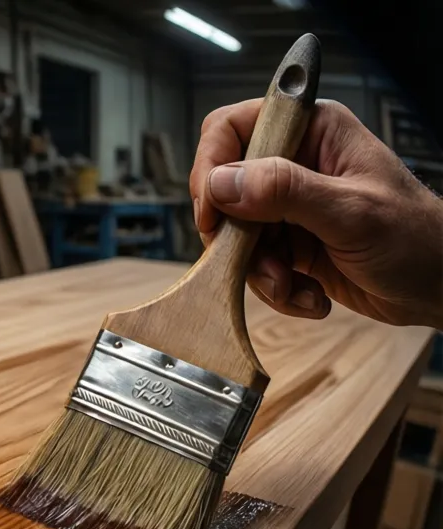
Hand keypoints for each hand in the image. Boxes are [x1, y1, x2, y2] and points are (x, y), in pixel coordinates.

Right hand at [190, 99, 442, 328]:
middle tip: (264, 266)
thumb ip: (284, 191)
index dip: (211, 169)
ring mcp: (288, 207)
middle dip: (238, 239)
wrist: (437, 286)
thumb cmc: (414, 238)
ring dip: (259, 274)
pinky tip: (310, 296)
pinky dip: (276, 290)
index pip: (232, 129)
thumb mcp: (349, 212)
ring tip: (296, 287)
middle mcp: (295, 163)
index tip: (213, 215)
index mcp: (313, 132)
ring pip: (235, 238)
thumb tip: (221, 182)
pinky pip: (253, 267)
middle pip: (224, 192)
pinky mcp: (288, 244)